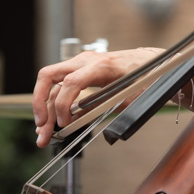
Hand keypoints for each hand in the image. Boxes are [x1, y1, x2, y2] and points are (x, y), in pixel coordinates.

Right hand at [32, 47, 162, 147]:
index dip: (63, 106)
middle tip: (41, 129)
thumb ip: (100, 108)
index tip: (64, 124)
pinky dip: (53, 102)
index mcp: (101, 65)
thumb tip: (76, 121)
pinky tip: (51, 121)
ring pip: (51, 82)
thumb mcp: (128, 97)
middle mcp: (87, 60)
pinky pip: (60, 84)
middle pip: (48, 76)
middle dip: (40, 104)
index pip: (70, 83)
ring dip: (44, 108)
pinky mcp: (81, 68)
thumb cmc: (145, 78)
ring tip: (43, 134)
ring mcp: (82, 62)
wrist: (153, 62)